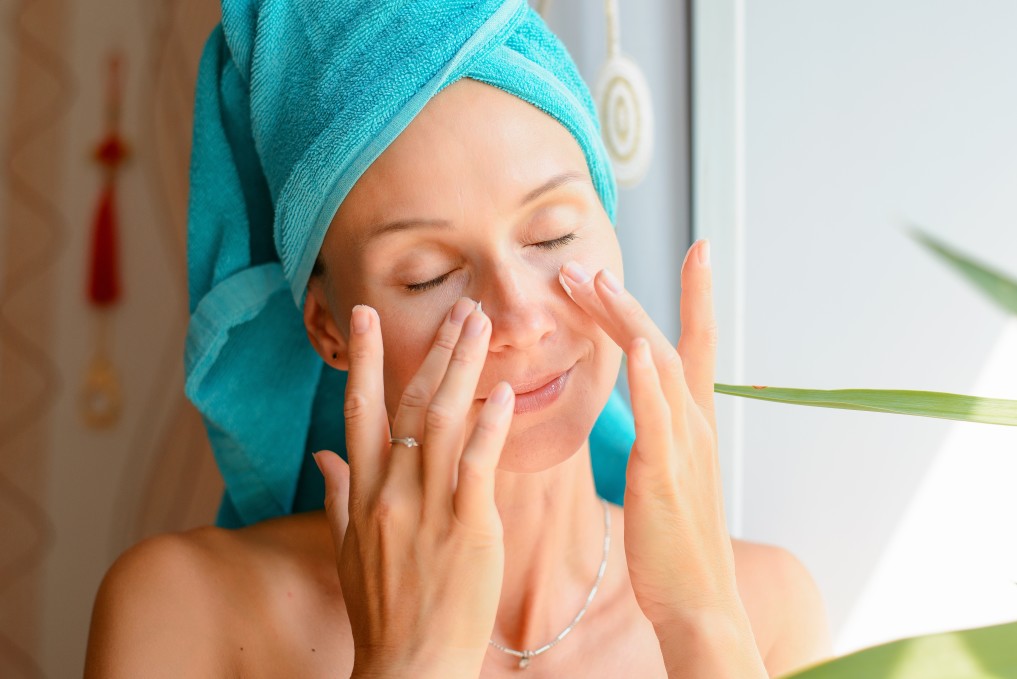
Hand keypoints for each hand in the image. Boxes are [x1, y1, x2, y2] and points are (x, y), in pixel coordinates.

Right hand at [314, 298, 514, 677]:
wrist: (408, 667)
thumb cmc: (382, 612)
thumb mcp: (345, 551)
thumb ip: (335, 498)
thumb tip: (321, 458)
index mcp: (361, 493)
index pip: (358, 410)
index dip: (363, 359)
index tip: (365, 314)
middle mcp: (388, 490)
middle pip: (407, 402)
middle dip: (434, 349)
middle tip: (460, 306)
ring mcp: (426, 507)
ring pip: (441, 420)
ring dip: (463, 367)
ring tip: (482, 326)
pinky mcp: (466, 527)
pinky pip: (476, 464)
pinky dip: (490, 425)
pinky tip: (505, 392)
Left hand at [559, 240, 741, 625]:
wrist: (699, 600)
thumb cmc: (676, 543)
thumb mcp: (668, 478)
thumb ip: (660, 437)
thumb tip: (646, 411)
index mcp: (692, 424)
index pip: (696, 345)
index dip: (697, 297)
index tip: (698, 250)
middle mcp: (694, 423)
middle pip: (661, 343)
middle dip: (625, 300)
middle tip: (586, 265)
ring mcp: (683, 446)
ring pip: (657, 365)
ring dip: (626, 319)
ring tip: (594, 282)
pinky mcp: (665, 474)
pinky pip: (658, 417)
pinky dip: (647, 378)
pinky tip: (631, 344)